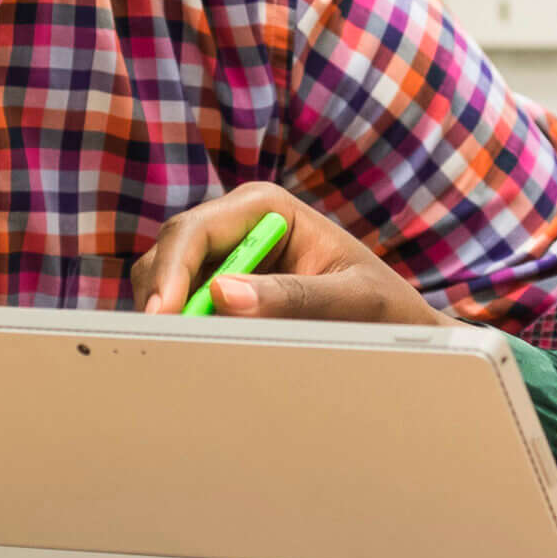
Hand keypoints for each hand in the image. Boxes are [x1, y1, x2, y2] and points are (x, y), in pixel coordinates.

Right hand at [127, 182, 449, 326]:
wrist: (394, 327)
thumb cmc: (384, 305)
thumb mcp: (353, 300)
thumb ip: (296, 297)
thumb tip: (224, 294)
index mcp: (265, 207)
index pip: (196, 229)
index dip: (171, 270)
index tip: (163, 314)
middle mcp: (235, 225)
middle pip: (168, 252)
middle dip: (162, 296)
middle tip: (168, 344)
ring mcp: (222, 257)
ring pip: (163, 280)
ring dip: (170, 314)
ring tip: (195, 349)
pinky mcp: (218, 289)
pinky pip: (179, 305)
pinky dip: (181, 327)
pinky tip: (204, 348)